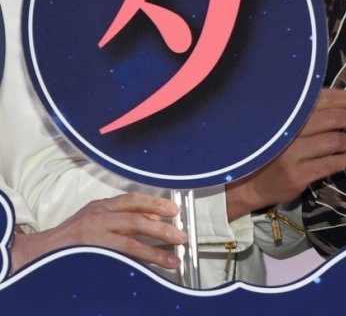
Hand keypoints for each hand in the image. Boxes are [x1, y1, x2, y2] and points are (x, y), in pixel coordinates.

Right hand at [11, 193, 185, 272]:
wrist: (39, 254)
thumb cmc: (71, 237)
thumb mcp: (95, 216)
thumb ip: (121, 216)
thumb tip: (152, 217)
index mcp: (101, 206)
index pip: (132, 200)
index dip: (155, 203)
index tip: (173, 211)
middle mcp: (97, 218)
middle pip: (135, 220)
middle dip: (161, 229)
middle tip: (181, 236)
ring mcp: (93, 239)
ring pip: (130, 244)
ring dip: (155, 252)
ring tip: (173, 259)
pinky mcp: (91, 257)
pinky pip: (118, 261)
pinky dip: (136, 265)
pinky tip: (150, 272)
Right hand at [226, 88, 345, 217]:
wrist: (248, 181)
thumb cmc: (275, 147)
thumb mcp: (289, 124)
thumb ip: (312, 112)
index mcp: (290, 109)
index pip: (326, 98)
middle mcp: (290, 127)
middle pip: (334, 118)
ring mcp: (292, 152)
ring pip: (335, 141)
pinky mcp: (297, 174)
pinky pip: (332, 163)